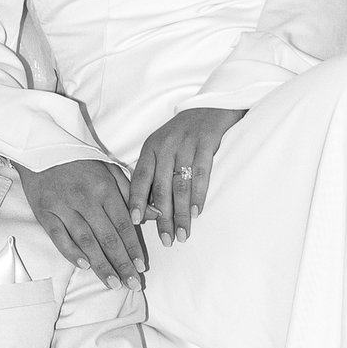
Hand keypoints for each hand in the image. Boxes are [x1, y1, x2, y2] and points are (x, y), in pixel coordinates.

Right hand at [23, 156, 146, 287]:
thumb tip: (155, 215)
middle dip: (121, 263)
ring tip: (113, 283)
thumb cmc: (80, 161)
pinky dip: (71, 252)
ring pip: (85, 241)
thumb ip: (132, 193)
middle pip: (107, 237)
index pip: (123, 224)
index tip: (142, 267)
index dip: (133, 248)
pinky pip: (59, 237)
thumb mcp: (110, 170)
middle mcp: (85, 199)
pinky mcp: (45, 212)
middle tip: (132, 283)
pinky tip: (84, 266)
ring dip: (101, 264)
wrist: (42, 147)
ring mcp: (63, 207)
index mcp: (104, 189)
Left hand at [126, 106, 244, 244]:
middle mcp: (165, 145)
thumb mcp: (163, 147)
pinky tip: (196, 212)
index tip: (134, 222)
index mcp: (151, 148)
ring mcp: (186, 143)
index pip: (140, 178)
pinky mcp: (206, 142)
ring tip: (183, 234)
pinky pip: (201, 173)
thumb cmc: (184, 133)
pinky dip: (199, 195)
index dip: (137, 201)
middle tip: (166, 241)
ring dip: (181, 213)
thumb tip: (149, 208)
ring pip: (180, 185)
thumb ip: (155, 172)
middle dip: (163, 218)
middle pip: (161, 188)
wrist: (211, 106)